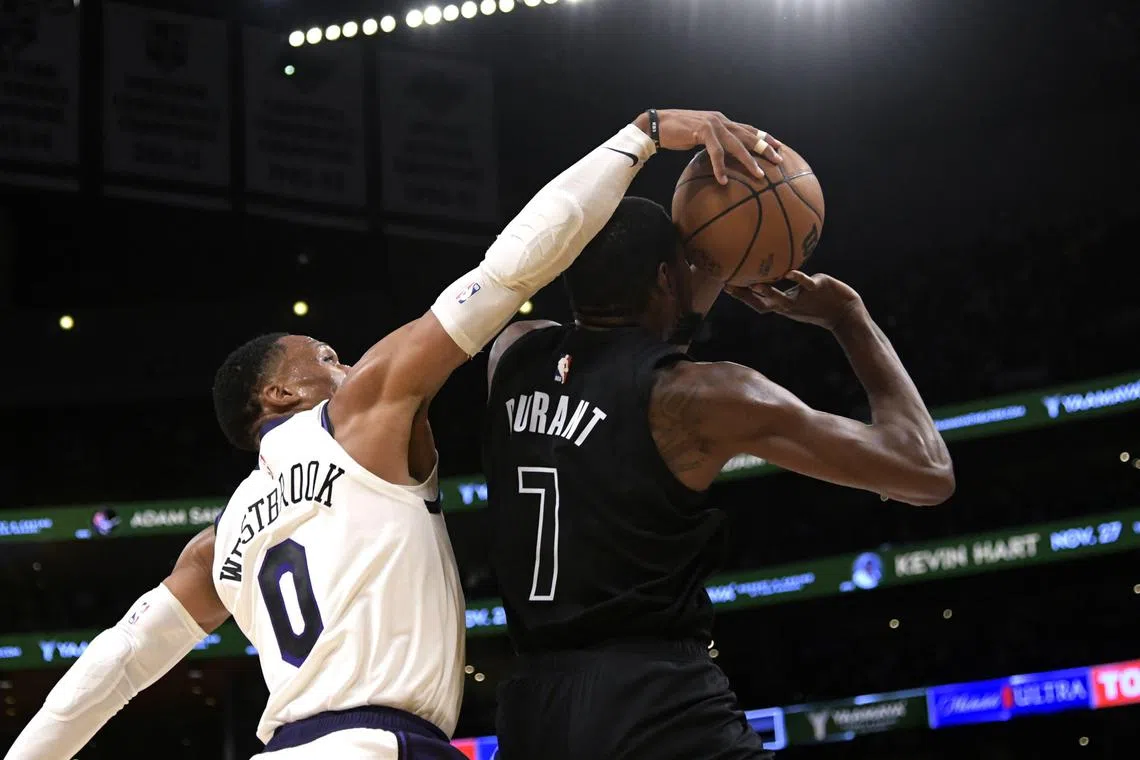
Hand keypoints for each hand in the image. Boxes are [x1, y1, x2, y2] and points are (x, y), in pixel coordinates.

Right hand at [635, 109, 782, 184]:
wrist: (656, 125)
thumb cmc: (676, 132)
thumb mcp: (700, 136)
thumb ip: (713, 142)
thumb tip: (722, 156)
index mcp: (722, 121)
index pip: (748, 129)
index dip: (764, 136)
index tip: (778, 146)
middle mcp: (721, 120)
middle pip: (749, 135)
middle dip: (766, 148)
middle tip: (779, 160)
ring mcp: (712, 124)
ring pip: (736, 144)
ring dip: (749, 161)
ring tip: (759, 175)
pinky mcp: (702, 132)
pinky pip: (715, 152)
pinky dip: (720, 167)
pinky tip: (723, 180)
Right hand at [726, 271, 865, 330]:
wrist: (846, 312)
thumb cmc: (823, 302)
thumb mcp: (802, 296)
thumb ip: (788, 286)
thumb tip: (776, 270)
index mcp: (783, 306)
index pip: (757, 303)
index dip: (740, 296)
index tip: (724, 285)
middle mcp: (789, 305)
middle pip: (763, 303)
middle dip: (745, 296)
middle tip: (729, 285)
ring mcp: (802, 298)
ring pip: (781, 298)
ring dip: (768, 292)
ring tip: (755, 284)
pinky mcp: (817, 288)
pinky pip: (805, 284)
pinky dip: (797, 279)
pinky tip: (789, 273)